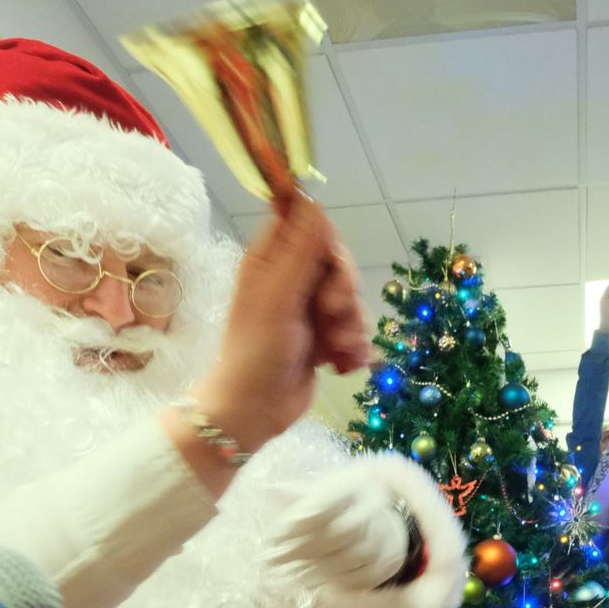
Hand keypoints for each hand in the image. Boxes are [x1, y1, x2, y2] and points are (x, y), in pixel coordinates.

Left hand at [193, 197, 372, 456]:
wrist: (254, 411)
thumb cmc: (256, 351)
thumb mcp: (277, 295)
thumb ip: (299, 248)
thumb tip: (311, 197)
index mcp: (271, 262)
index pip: (310, 228)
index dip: (327, 243)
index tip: (330, 264)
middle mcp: (290, 281)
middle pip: (338, 264)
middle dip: (344, 291)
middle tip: (332, 312)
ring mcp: (308, 312)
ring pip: (351, 300)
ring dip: (351, 325)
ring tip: (335, 349)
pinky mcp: (323, 340)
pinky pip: (354, 331)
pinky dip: (353, 348)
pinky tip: (342, 365)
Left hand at [265, 471, 410, 590]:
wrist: (380, 520)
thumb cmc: (339, 504)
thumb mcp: (319, 490)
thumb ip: (295, 494)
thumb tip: (269, 490)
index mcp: (356, 486)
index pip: (327, 504)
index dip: (299, 521)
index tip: (273, 535)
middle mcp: (376, 509)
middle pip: (339, 533)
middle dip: (302, 549)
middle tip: (272, 560)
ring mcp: (386, 537)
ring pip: (351, 557)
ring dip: (315, 569)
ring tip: (286, 574)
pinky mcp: (386, 563)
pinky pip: (361, 577)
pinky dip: (334, 582)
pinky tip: (310, 582)